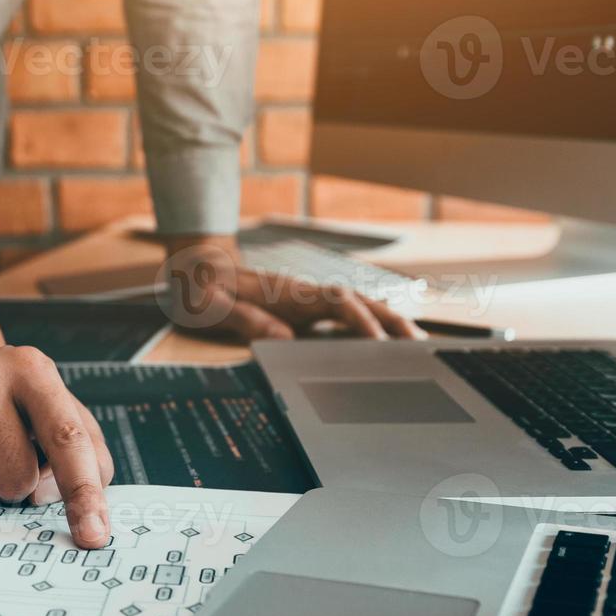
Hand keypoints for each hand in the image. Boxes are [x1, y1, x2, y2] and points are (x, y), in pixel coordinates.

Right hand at [0, 274, 115, 548]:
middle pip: (14, 478)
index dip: (82, 493)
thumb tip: (66, 505)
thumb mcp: (60, 410)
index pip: (67, 439)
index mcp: (33, 371)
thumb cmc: (11, 401)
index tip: (92, 536)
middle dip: (14, 485)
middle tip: (2, 458)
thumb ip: (87, 457)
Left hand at [162, 236, 425, 340]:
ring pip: (357, 307)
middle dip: (390, 321)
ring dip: (387, 323)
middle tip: (420, 346)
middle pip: (358, 301)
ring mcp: (307, 300)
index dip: (359, 318)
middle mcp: (304, 293)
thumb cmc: (199, 290)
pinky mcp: (305, 310)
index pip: (335, 301)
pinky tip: (388, 343)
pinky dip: (371, 326)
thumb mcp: (209, 306)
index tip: (377, 342)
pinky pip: (345, 316)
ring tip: (418, 347)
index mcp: (286, 293)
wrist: (195, 268)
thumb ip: (243, 318)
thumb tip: (282, 338)